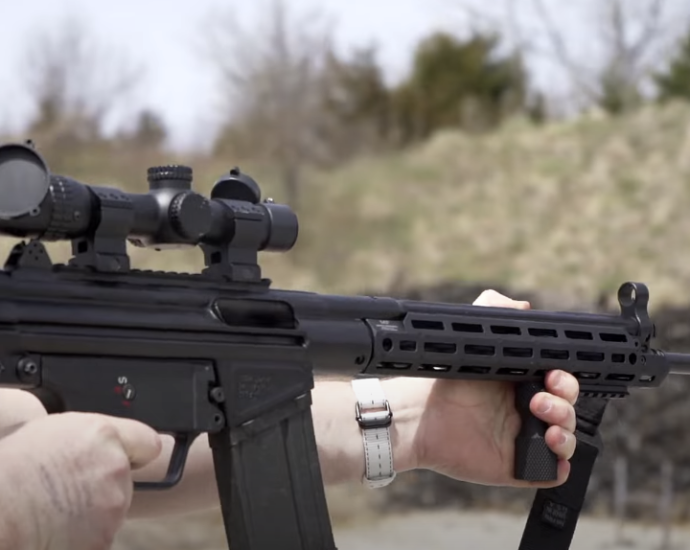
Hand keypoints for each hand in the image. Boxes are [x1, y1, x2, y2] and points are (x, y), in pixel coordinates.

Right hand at [0, 411, 161, 549]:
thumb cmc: (11, 470)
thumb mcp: (54, 430)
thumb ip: (92, 436)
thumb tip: (107, 443)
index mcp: (103, 436)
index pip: (148, 443)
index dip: (137, 451)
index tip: (132, 457)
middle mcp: (115, 468)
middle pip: (125, 479)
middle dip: (105, 483)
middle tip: (70, 487)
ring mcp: (112, 507)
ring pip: (113, 508)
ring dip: (95, 510)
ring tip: (57, 508)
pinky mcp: (103, 539)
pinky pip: (100, 535)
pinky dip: (84, 535)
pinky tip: (58, 527)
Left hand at [388, 290, 578, 488]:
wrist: (420, 416)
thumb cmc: (443, 379)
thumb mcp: (470, 339)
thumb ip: (490, 309)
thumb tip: (522, 306)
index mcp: (521, 383)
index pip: (560, 382)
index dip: (565, 378)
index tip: (554, 373)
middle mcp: (526, 411)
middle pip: (568, 409)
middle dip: (565, 402)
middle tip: (542, 396)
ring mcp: (523, 439)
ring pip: (566, 438)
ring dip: (566, 431)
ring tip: (546, 426)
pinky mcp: (518, 466)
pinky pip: (552, 471)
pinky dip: (560, 464)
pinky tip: (550, 450)